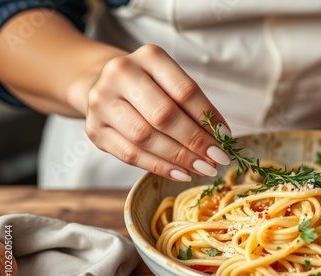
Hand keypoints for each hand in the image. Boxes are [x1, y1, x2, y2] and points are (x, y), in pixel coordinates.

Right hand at [84, 45, 230, 181]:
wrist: (101, 84)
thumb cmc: (148, 86)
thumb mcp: (170, 83)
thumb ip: (192, 106)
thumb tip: (220, 138)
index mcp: (148, 57)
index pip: (185, 91)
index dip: (208, 117)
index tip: (225, 138)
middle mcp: (120, 74)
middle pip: (164, 115)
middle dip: (195, 141)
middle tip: (217, 159)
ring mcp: (102, 102)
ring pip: (146, 137)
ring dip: (179, 158)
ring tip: (203, 168)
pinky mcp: (95, 130)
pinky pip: (130, 154)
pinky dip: (159, 167)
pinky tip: (181, 173)